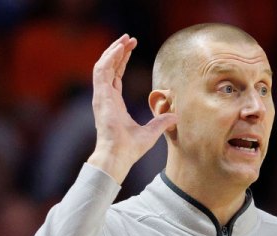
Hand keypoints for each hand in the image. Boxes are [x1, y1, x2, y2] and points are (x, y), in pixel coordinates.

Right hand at [87, 34, 177, 182]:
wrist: (118, 156)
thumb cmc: (130, 149)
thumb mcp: (151, 132)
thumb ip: (161, 122)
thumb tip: (175, 115)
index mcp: (114, 103)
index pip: (116, 76)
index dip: (122, 61)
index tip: (131, 48)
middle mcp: (105, 97)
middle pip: (109, 67)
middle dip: (118, 51)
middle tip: (128, 38)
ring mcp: (101, 96)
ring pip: (103, 65)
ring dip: (113, 51)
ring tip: (124, 39)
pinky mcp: (101, 96)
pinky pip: (102, 70)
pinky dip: (109, 58)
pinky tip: (119, 48)